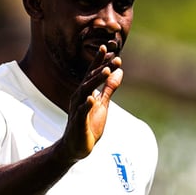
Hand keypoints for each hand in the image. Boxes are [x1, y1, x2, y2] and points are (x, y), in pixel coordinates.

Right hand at [62, 44, 123, 161]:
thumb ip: (109, 88)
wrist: (76, 147)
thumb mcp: (102, 104)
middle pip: (90, 79)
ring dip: (95, 81)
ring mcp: (78, 110)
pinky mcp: (78, 123)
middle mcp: (79, 98)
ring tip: (106, 71)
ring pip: (86, 92)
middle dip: (101, 67)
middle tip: (113, 57)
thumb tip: (119, 71)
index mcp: (86, 92)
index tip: (107, 47)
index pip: (92, 73)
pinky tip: (91, 98)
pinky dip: (86, 105)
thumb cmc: (89, 124)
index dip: (99, 61)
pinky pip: (82, 112)